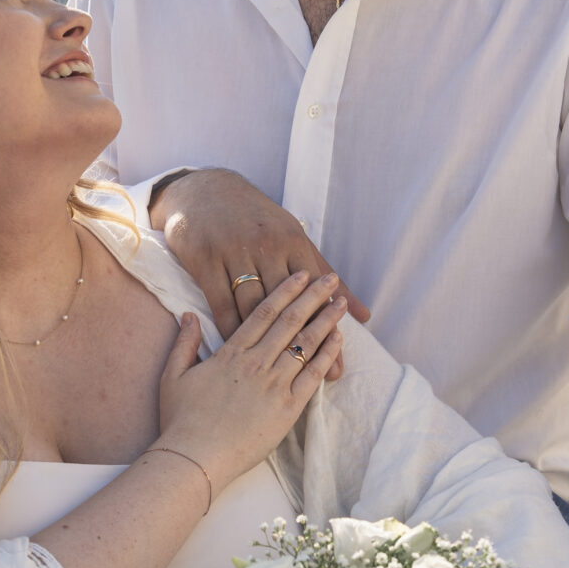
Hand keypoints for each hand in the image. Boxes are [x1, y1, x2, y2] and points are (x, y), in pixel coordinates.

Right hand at [151, 170, 371, 363]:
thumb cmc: (256, 219)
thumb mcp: (294, 237)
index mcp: (291, 241)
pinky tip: (241, 353)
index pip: (316, 293)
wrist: (204, 190)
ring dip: (267, 342)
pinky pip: (221, 303)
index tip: (338, 363)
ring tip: (277, 374)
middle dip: (304, 343)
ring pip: (255, 306)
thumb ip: (328, 274)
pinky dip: (231, 329)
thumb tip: (364, 312)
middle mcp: (266, 246)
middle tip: (314, 377)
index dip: (327, 330)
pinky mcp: (204, 260)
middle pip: (288, 304)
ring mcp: (233, 252)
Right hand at [153, 273, 346, 493]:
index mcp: (231, 353)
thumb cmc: (181, 420)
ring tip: (340, 304)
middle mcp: (256, 363)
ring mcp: (275, 385)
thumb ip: (185, 343)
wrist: (195, 458)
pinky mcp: (288, 409)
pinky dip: (327, 355)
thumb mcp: (174, 375)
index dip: (286, 291)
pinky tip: (338, 339)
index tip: (301, 275)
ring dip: (326, 321)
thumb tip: (189, 315)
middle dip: (313, 297)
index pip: (264, 312)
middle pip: (291, 321)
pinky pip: (313, 375)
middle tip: (330, 278)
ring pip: (306, 344)